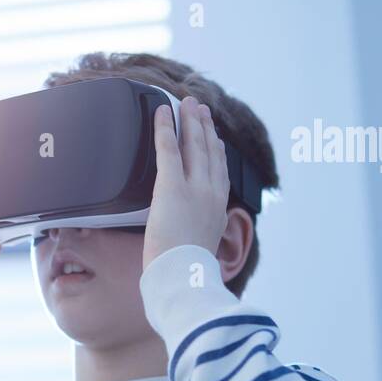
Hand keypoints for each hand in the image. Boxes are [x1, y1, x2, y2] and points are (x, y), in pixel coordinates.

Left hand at [142, 95, 229, 270]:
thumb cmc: (186, 271)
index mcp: (218, 208)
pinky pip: (168, 149)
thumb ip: (196, 233)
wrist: (184, 276)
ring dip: (190, 121)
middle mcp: (212, 193)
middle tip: (200, 109)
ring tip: (186, 104)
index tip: (215, 137)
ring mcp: (194, 188)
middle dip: (204, 128)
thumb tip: (187, 237)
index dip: (217, 150)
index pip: (220, 172)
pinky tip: (161, 113)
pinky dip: (165, 128)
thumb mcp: (199, 248)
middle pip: (210, 152)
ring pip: (194, 145)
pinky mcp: (172, 187)